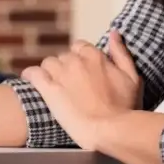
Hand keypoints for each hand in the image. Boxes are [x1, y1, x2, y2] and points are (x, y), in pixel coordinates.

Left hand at [20, 29, 142, 147]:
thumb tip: (113, 33)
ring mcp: (60, 74)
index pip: (79, 46)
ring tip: (56, 87)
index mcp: (94, 56)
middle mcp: (75, 61)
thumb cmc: (125, 108)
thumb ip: (121, 53)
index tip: (83, 71)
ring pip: (48, 64)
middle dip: (67, 68)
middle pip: (64, 57)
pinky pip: (33, 73)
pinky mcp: (48, 89)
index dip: (80, 58)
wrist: (111, 130)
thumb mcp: (131, 77)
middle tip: (72, 85)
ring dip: (51, 73)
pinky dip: (31, 75)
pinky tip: (33, 80)